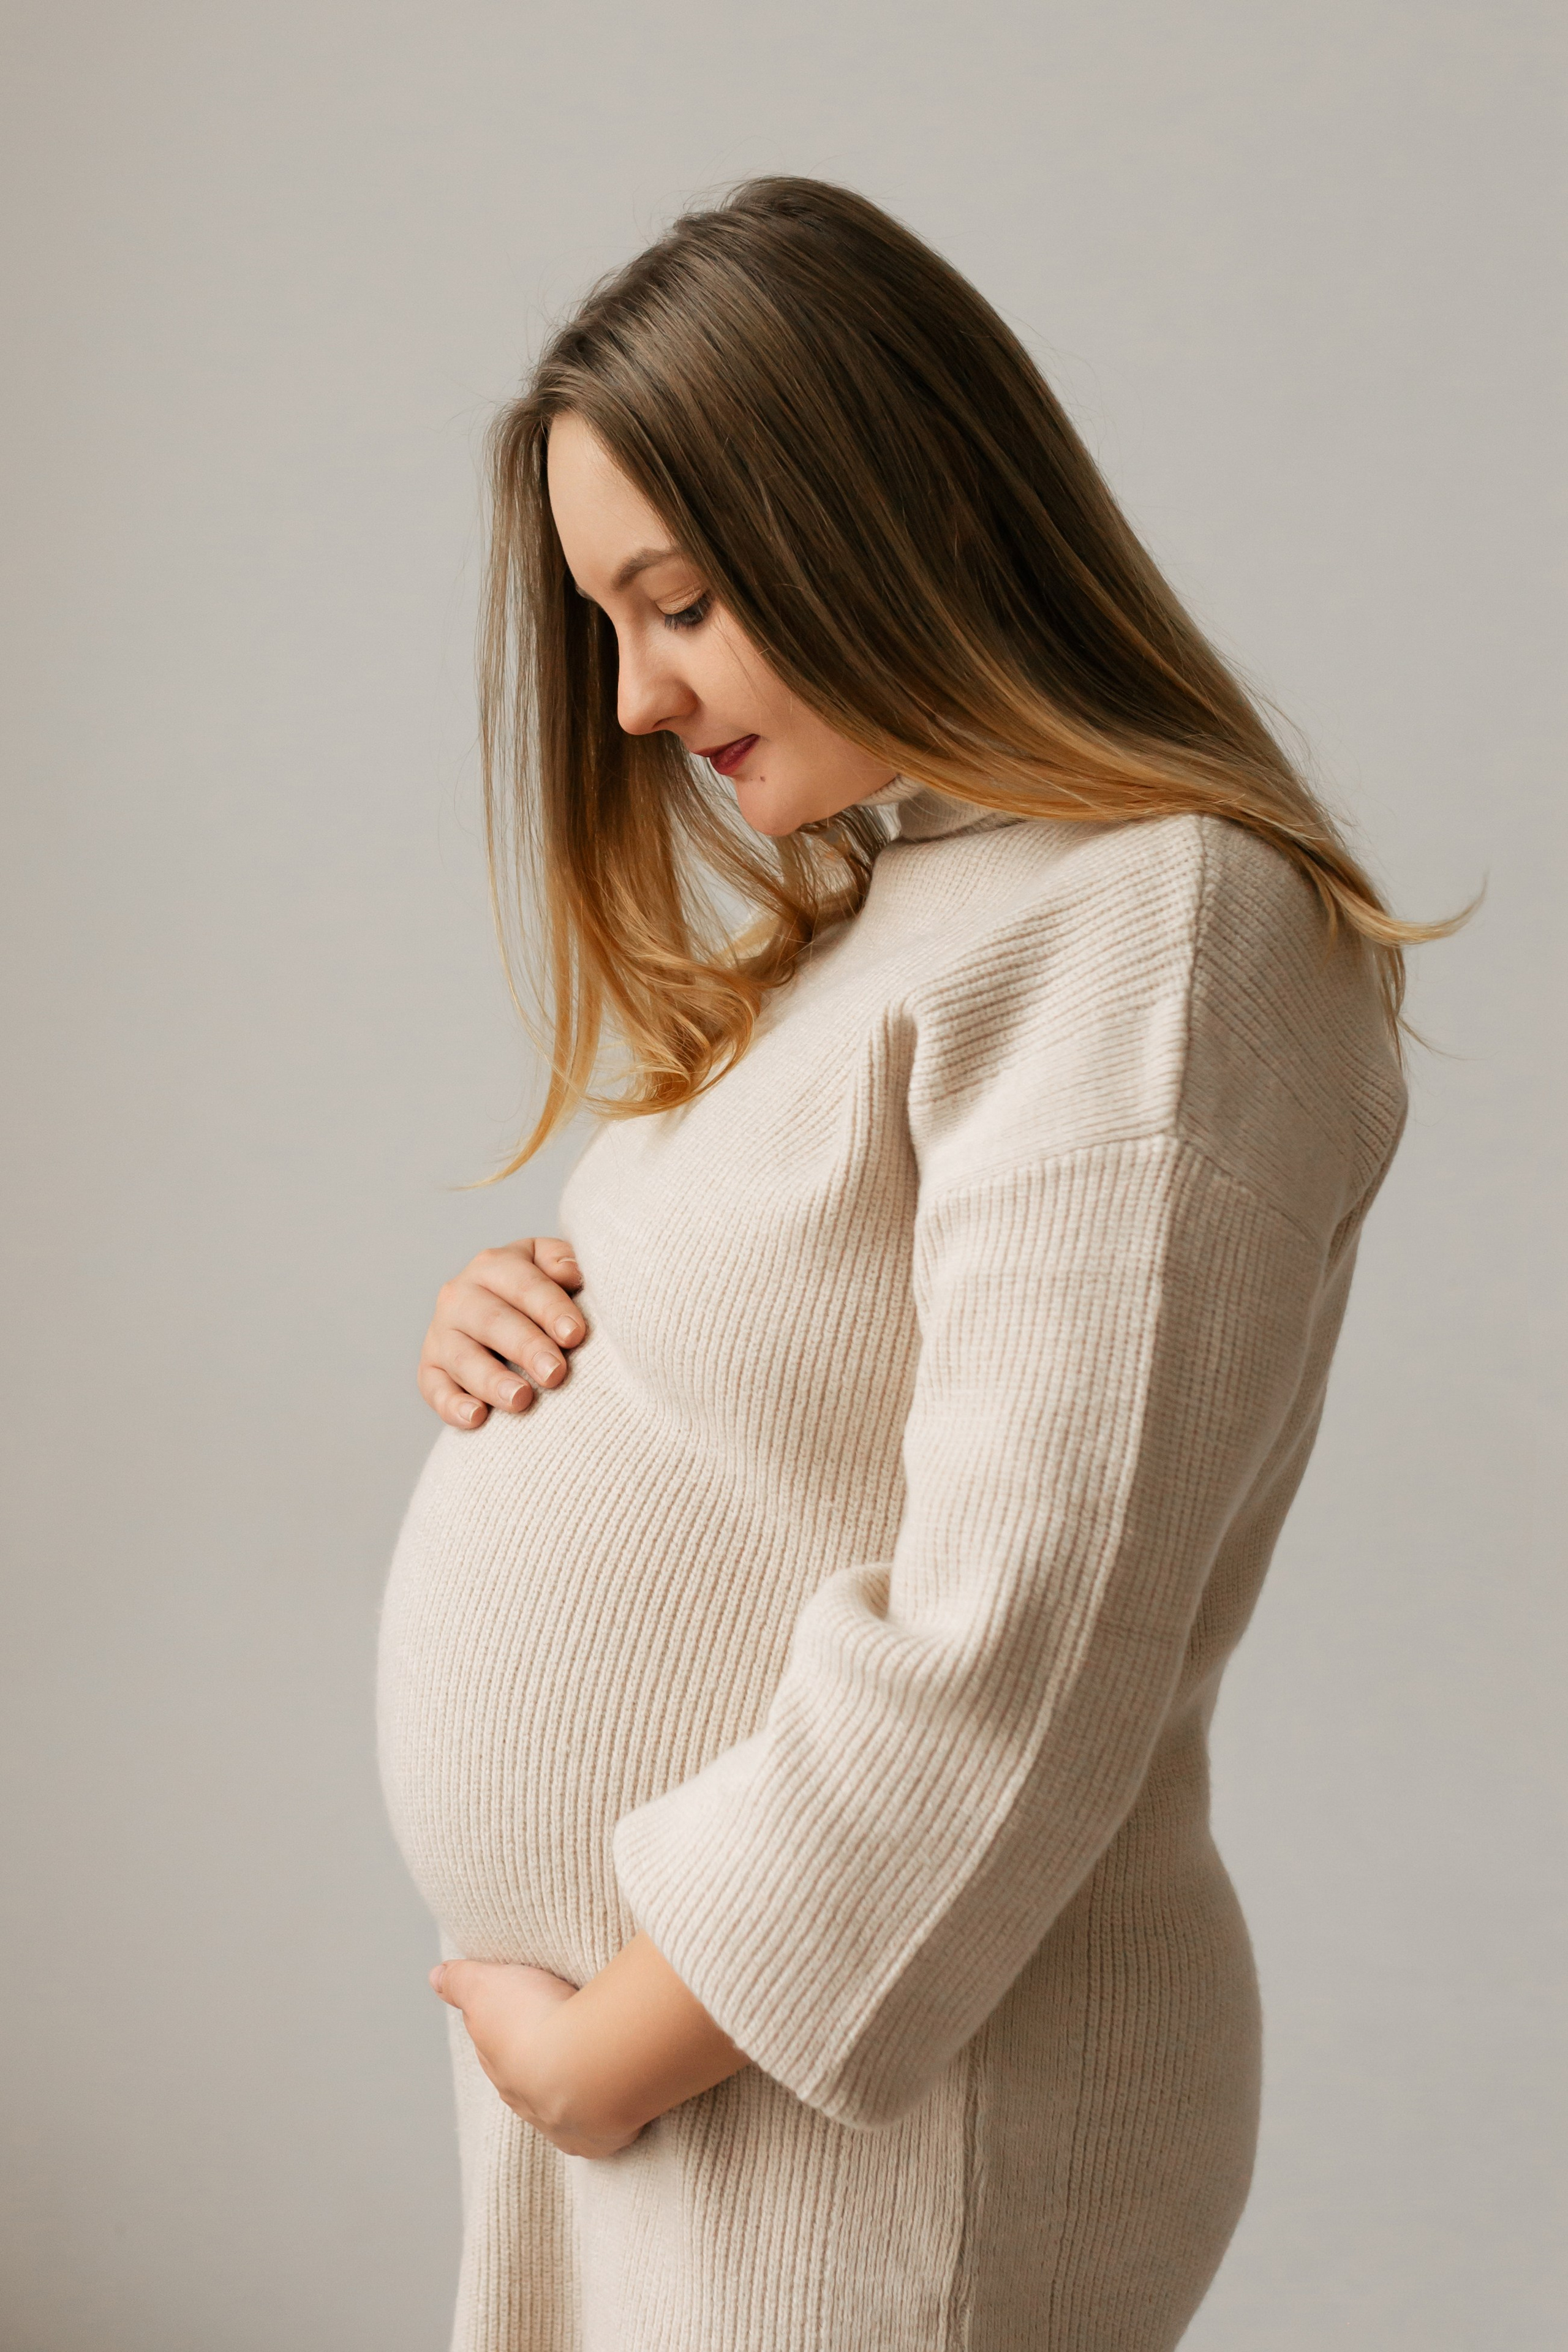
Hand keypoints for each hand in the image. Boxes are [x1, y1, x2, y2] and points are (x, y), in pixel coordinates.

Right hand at [418, 1236, 586, 1429]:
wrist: (508, 1319)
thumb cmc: (540, 1295)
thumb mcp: (551, 1267)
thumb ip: (562, 1262)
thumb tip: (570, 1272)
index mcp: (494, 1265)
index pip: (523, 1284)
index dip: (550, 1309)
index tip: (575, 1335)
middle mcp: (460, 1295)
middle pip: (492, 1321)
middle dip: (526, 1347)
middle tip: (555, 1373)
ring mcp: (441, 1333)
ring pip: (462, 1357)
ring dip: (491, 1379)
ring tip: (520, 1399)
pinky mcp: (430, 1368)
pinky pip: (434, 1388)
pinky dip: (452, 1405)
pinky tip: (476, 1418)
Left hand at [430, 1958, 637, 2156]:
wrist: (587, 2066)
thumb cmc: (538, 2019)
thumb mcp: (487, 1985)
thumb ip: (461, 1982)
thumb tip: (435, 1977)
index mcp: (500, 2068)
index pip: (499, 2048)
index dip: (512, 2026)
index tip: (529, 2007)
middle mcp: (526, 2103)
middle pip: (531, 2078)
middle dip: (544, 2058)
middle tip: (568, 2028)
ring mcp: (562, 2126)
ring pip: (565, 2105)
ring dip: (577, 2084)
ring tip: (597, 2057)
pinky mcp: (599, 2140)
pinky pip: (600, 2130)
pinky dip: (606, 2114)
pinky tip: (616, 2095)